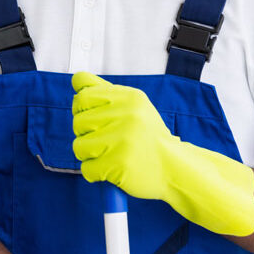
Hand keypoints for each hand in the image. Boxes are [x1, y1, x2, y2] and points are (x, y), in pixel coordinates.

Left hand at [71, 72, 253, 236]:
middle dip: (87, 134)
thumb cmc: (148, 137)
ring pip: (79, 146)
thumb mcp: (134, 106)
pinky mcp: (118, 164)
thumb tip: (76, 80)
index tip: (94, 117)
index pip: (83, 95)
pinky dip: (95, 173)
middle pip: (78, 122)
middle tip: (107, 141)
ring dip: (90, 155)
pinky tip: (112, 170)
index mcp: (129, 98)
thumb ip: (104, 91)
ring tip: (110, 155)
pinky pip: (86, 168)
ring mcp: (122, 140)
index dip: (82, 109)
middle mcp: (127, 115)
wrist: (176, 169)